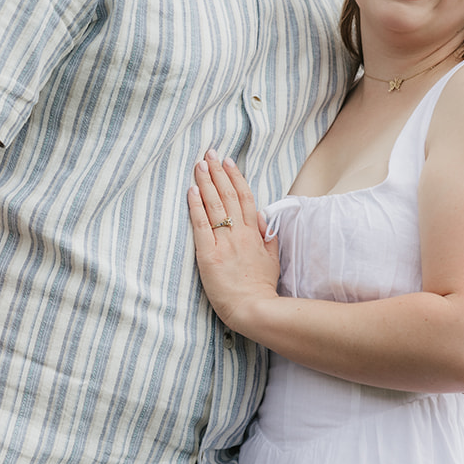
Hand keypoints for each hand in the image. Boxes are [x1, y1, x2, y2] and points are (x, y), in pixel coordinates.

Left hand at [187, 150, 279, 332]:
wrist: (254, 309)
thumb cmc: (262, 288)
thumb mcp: (272, 260)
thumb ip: (268, 238)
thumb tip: (263, 219)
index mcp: (255, 234)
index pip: (245, 198)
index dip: (235, 178)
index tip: (228, 162)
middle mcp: (240, 234)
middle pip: (228, 196)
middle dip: (218, 173)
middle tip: (209, 154)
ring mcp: (224, 243)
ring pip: (214, 205)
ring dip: (206, 182)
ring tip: (199, 164)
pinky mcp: (209, 255)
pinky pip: (202, 225)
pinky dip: (196, 206)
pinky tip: (191, 190)